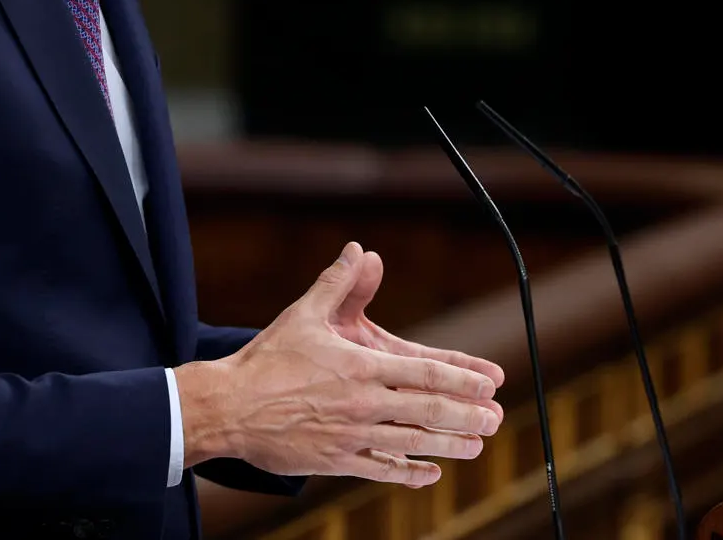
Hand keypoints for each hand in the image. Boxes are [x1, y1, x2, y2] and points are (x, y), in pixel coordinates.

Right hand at [176, 242, 502, 487]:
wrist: (227, 408)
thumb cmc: (265, 359)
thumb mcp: (303, 315)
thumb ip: (336, 283)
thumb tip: (359, 250)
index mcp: (359, 367)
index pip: (423, 372)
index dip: (461, 378)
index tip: (490, 382)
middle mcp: (361, 404)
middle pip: (427, 411)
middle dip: (466, 415)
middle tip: (496, 419)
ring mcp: (350, 436)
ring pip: (411, 444)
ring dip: (448, 445)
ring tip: (477, 446)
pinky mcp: (335, 461)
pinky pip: (380, 470)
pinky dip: (408, 472)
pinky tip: (429, 472)